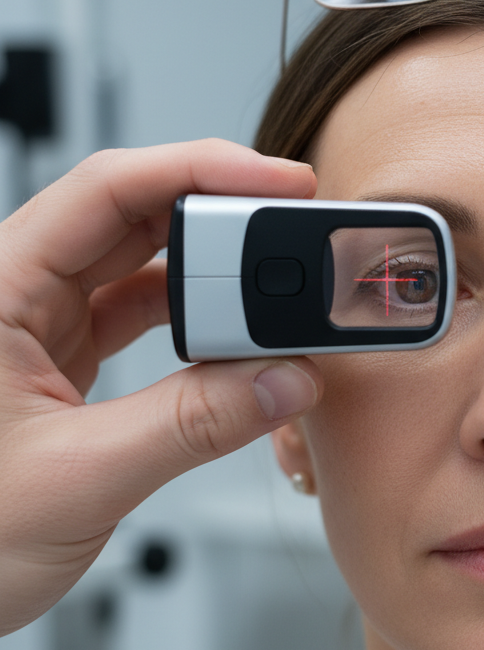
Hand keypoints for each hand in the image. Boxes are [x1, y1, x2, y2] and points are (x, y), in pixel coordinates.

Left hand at [0, 140, 323, 635]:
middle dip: (219, 215)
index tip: (277, 184)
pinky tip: (231, 336)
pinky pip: (137, 315)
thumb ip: (191, 426)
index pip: (105, 190)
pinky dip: (193, 322)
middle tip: (289, 237)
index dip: (199, 168)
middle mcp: (12, 295)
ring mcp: (37, 327)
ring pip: (139, 265)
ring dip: (210, 274)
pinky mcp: (59, 361)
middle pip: (132, 215)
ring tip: (270, 290)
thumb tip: (284, 381)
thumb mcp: (77, 480)